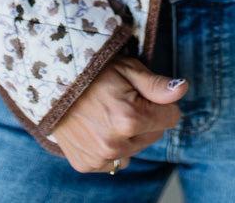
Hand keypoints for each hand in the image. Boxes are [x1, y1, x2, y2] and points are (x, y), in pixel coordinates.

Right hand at [50, 55, 187, 173]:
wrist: (51, 83)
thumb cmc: (92, 71)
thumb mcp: (127, 68)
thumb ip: (156, 85)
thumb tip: (183, 89)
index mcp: (130, 118)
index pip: (171, 117)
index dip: (161, 102)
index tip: (144, 92)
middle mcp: (116, 144)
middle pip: (154, 134)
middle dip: (146, 117)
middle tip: (122, 99)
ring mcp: (100, 157)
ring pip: (136, 148)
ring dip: (129, 134)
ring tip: (108, 113)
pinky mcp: (87, 164)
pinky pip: (114, 160)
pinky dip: (112, 146)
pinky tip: (98, 127)